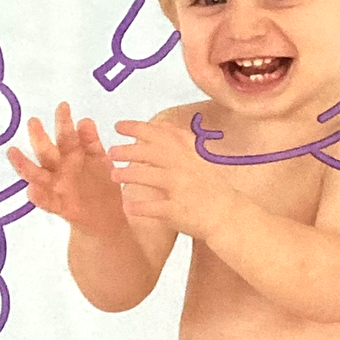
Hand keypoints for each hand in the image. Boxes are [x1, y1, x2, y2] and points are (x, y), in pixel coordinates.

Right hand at [7, 104, 126, 236]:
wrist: (107, 219)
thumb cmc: (102, 186)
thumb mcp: (101, 162)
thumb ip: (92, 143)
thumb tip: (85, 120)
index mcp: (72, 157)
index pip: (66, 137)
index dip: (64, 122)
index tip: (63, 105)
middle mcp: (61, 170)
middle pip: (48, 152)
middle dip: (40, 137)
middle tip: (33, 121)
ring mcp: (58, 188)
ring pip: (39, 174)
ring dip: (25, 164)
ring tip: (12, 152)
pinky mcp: (61, 208)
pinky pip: (47, 202)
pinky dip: (39, 197)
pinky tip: (30, 191)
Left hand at [111, 115, 234, 241]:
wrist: (228, 215)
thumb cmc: (211, 187)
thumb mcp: (199, 159)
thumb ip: (181, 142)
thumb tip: (162, 124)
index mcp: (188, 153)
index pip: (160, 134)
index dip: (137, 127)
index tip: (118, 125)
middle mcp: (184, 168)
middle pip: (150, 153)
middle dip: (126, 150)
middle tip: (111, 152)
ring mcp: (181, 189)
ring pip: (148, 177)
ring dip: (127, 174)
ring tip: (114, 174)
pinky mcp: (178, 210)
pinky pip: (153, 207)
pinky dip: (138, 206)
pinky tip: (127, 207)